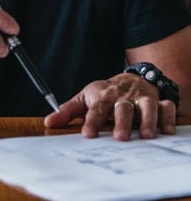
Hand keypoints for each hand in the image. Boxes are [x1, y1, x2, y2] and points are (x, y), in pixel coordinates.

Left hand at [44, 73, 176, 140]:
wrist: (129, 79)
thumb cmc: (104, 94)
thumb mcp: (84, 98)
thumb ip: (68, 112)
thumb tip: (49, 122)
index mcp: (103, 96)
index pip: (96, 108)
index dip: (92, 121)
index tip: (87, 135)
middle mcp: (123, 97)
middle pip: (122, 107)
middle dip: (121, 122)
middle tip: (119, 138)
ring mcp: (141, 99)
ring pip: (146, 106)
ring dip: (146, 119)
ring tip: (145, 135)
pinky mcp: (158, 102)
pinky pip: (166, 108)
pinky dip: (168, 118)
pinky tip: (166, 131)